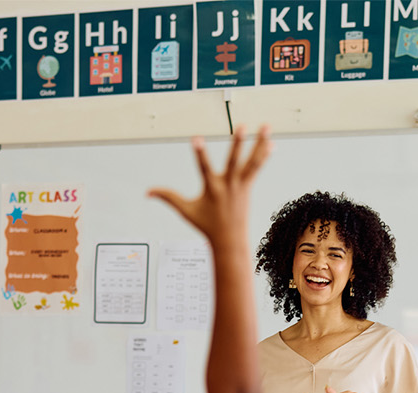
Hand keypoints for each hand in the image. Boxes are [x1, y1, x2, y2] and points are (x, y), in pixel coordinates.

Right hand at [148, 126, 271, 244]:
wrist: (229, 241)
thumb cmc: (207, 226)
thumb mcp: (185, 210)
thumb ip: (167, 197)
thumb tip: (147, 192)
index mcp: (212, 188)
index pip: (203, 167)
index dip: (199, 153)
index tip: (196, 138)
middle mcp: (228, 185)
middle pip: (234, 160)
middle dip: (237, 143)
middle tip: (241, 126)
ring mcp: (241, 185)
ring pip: (252, 161)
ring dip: (259, 143)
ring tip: (265, 126)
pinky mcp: (248, 186)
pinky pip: (257, 167)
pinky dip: (263, 155)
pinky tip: (270, 143)